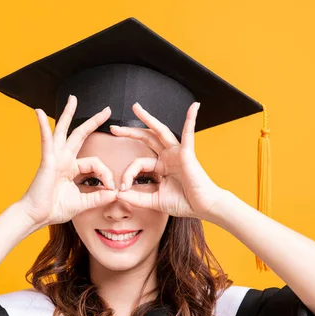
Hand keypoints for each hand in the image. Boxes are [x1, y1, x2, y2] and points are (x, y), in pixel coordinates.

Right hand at [20, 95, 116, 227]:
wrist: (36, 216)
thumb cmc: (54, 209)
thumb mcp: (82, 203)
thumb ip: (98, 197)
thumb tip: (115, 194)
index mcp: (71, 168)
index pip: (96, 163)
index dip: (106, 174)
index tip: (112, 188)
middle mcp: (63, 159)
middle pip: (80, 135)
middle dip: (93, 122)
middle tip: (106, 110)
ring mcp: (54, 158)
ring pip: (63, 131)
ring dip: (68, 114)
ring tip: (73, 99)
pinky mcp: (47, 161)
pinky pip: (46, 140)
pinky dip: (44, 126)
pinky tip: (40, 113)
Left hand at [110, 102, 225, 219]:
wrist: (201, 207)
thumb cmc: (183, 203)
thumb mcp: (154, 200)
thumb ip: (136, 197)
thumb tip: (117, 194)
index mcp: (160, 166)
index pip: (138, 163)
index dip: (128, 174)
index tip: (122, 188)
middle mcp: (168, 156)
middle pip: (146, 139)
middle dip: (129, 132)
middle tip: (113, 128)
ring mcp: (177, 153)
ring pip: (160, 131)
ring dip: (148, 119)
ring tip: (136, 107)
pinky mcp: (187, 153)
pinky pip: (189, 134)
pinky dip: (191, 119)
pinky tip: (194, 107)